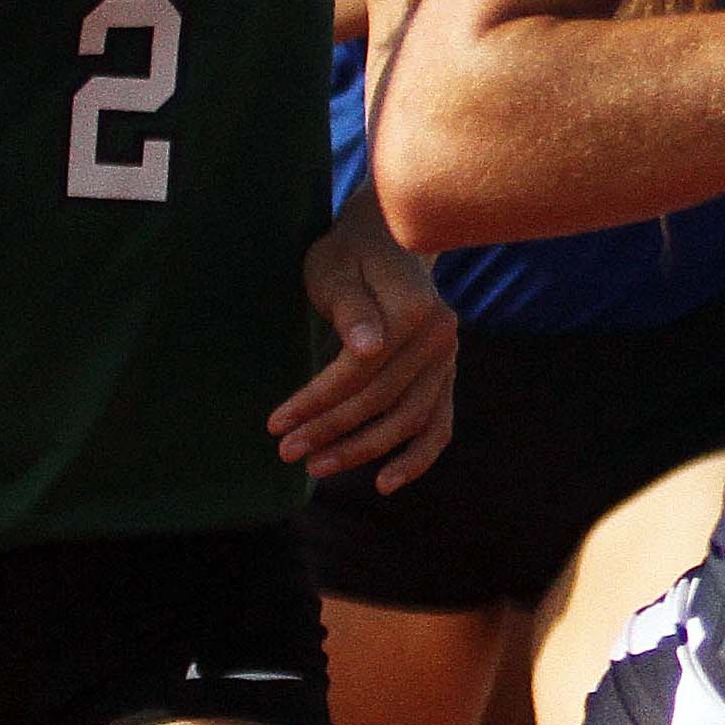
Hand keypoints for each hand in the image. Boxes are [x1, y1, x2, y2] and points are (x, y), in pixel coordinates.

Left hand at [273, 206, 460, 492]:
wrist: (391, 242)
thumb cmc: (350, 255)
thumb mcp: (336, 269)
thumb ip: (351, 308)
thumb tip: (368, 348)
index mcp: (414, 309)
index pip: (359, 370)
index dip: (316, 400)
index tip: (276, 424)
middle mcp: (440, 336)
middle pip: (382, 399)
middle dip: (330, 430)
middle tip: (286, 451)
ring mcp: (448, 358)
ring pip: (408, 418)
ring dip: (363, 450)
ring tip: (316, 466)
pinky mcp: (446, 374)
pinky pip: (439, 424)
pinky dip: (418, 457)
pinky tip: (387, 483)